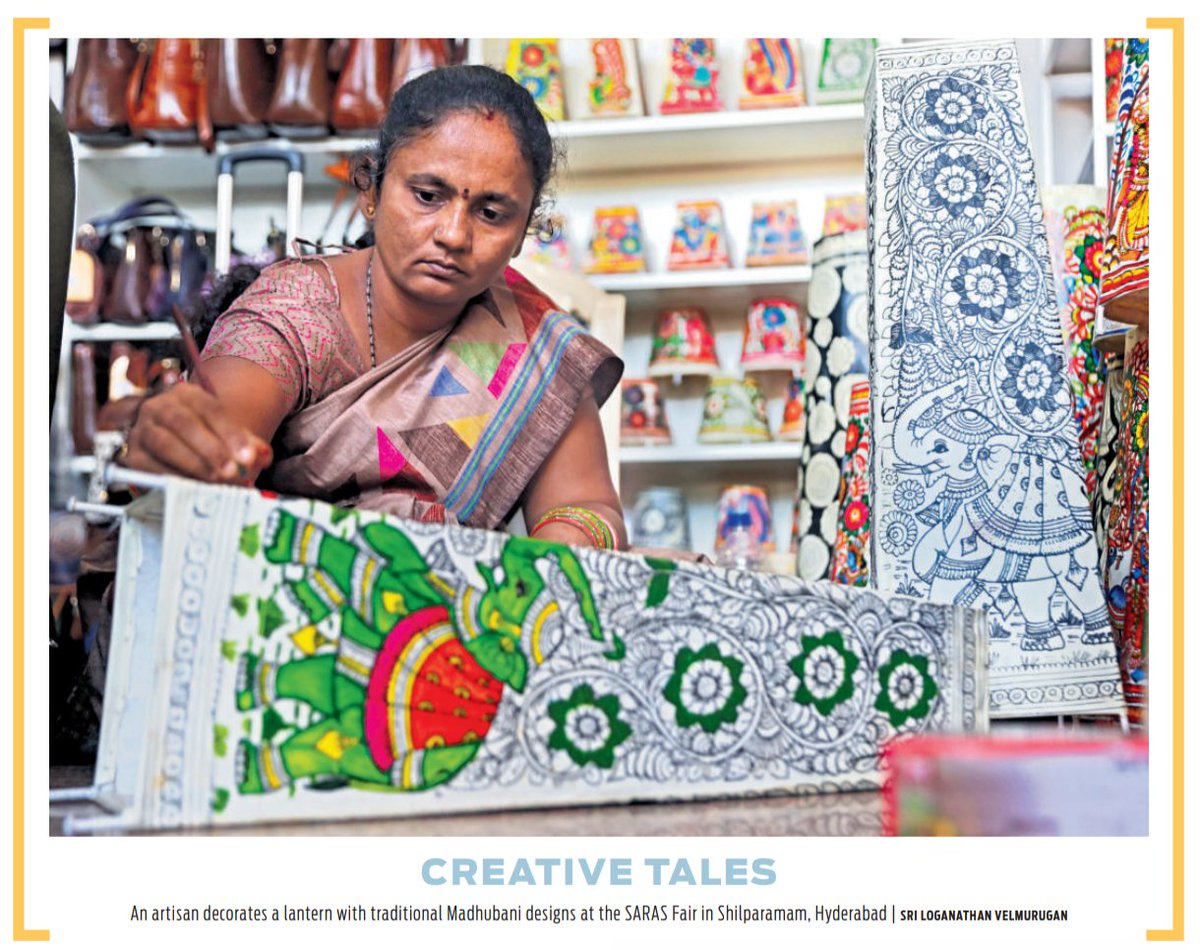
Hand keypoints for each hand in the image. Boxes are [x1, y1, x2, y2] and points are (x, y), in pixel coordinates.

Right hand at [122, 382, 272, 483]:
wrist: (168, 438)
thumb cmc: (203, 435)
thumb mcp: (226, 432)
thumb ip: (247, 443)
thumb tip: (263, 455)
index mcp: (186, 395)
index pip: (211, 410)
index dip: (232, 434)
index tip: (250, 457)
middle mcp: (159, 407)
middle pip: (184, 424)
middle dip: (211, 450)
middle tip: (232, 471)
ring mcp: (142, 430)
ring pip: (165, 443)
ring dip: (193, 464)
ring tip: (217, 480)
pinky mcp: (133, 454)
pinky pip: (150, 466)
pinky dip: (173, 477)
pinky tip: (192, 487)